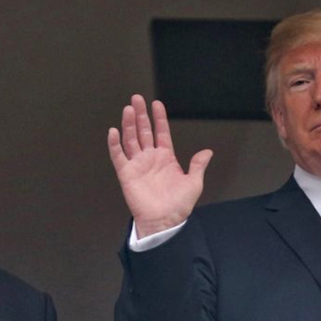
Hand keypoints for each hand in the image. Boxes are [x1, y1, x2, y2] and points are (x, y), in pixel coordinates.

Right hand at [107, 95, 212, 238]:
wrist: (165, 221)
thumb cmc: (179, 205)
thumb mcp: (194, 183)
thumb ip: (198, 165)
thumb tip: (207, 152)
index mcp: (166, 158)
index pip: (161, 132)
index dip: (159, 118)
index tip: (156, 104)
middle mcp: (150, 158)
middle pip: (143, 131)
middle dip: (141, 115)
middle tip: (137, 99)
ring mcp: (137, 164)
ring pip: (131, 139)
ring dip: (129, 124)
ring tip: (128, 109)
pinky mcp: (126, 174)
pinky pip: (118, 156)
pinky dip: (114, 144)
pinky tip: (113, 131)